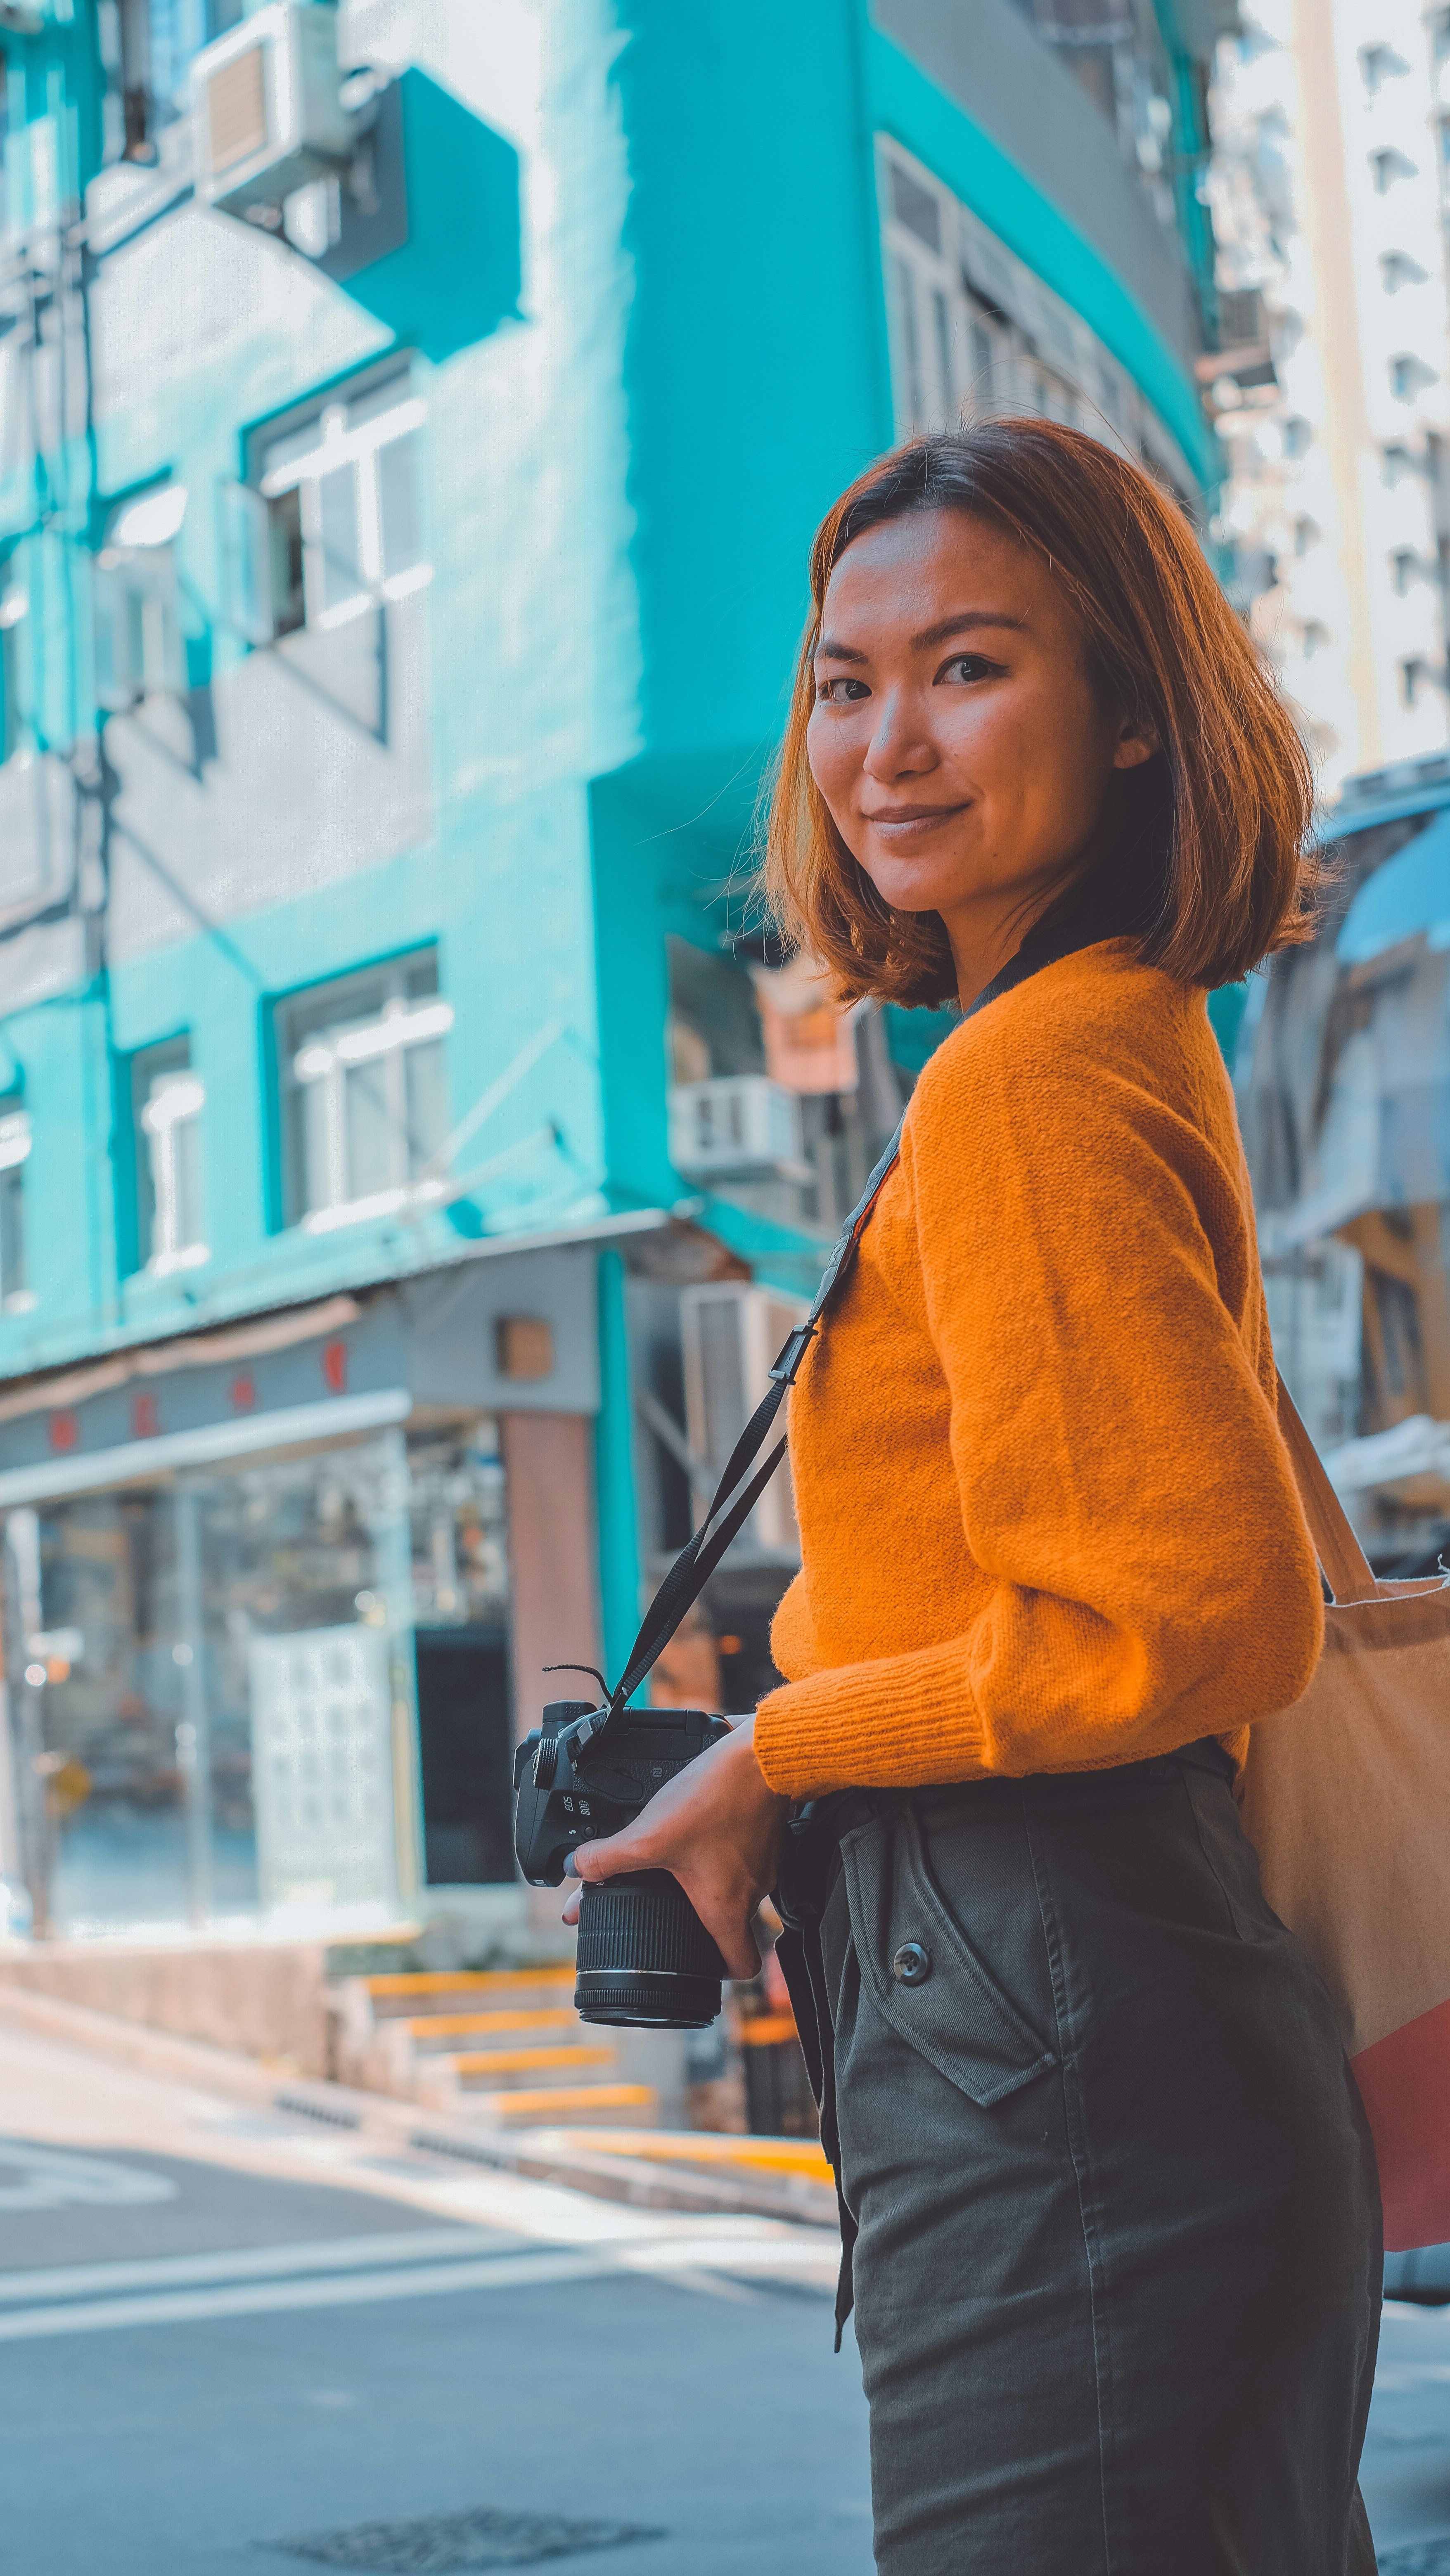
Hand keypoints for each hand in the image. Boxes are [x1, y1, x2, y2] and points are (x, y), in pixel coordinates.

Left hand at [561, 1713, 787, 1979]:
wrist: (761, 1756)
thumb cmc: (717, 1800)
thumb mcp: (650, 1836)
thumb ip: (608, 1858)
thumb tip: (576, 1869)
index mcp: (728, 1908)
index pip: (741, 1967)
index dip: (718, 1972)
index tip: (693, 1963)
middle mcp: (753, 1892)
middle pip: (731, 1923)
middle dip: (698, 1917)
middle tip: (667, 1903)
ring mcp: (764, 1862)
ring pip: (736, 1885)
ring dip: (708, 1878)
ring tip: (677, 1859)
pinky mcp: (766, 1834)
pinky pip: (743, 1856)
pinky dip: (721, 1849)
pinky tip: (698, 1829)